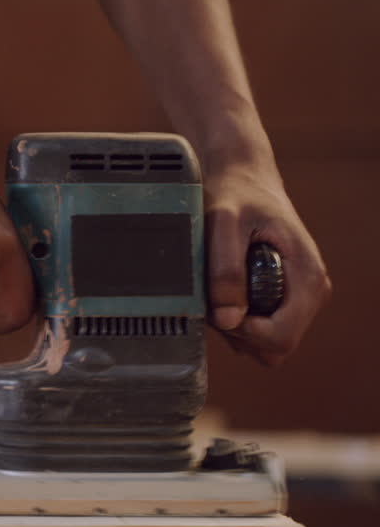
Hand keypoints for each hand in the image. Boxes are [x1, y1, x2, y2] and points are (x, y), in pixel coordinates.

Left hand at [205, 151, 330, 365]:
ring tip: (219, 289)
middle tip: (216, 298)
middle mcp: (309, 293)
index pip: (282, 337)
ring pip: (265, 343)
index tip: (221, 310)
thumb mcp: (223, 224)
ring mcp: (296, 298)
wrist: (243, 178)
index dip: (246, 334)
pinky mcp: (281, 298)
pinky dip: (236, 321)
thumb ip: (225, 270)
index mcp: (307, 277)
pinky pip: (258, 331)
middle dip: (239, 333)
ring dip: (235, 328)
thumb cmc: (236, 195)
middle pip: (275, 347)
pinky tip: (223, 291)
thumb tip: (228, 319)